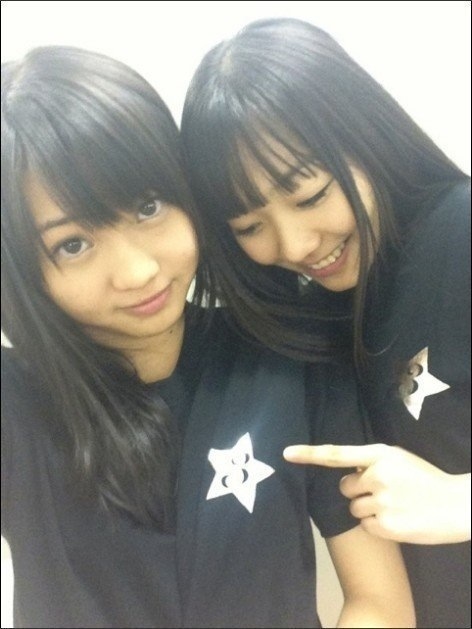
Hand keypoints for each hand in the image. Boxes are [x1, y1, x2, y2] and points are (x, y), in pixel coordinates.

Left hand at [284, 443, 470, 543]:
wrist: (457, 504)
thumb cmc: (427, 480)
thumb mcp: (399, 459)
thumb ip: (373, 461)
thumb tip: (348, 469)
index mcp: (380, 454)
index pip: (336, 453)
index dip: (309, 454)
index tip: (286, 454)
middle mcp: (377, 475)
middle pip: (344, 487)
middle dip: (357, 491)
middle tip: (383, 492)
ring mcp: (381, 501)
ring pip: (353, 509)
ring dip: (367, 510)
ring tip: (393, 506)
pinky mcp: (386, 525)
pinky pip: (365, 526)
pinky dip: (377, 526)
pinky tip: (397, 520)